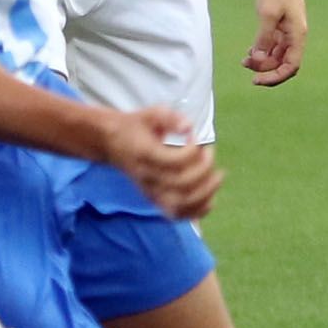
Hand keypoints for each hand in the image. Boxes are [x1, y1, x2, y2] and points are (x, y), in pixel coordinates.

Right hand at [103, 107, 222, 219]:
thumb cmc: (135, 126)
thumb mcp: (150, 113)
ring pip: (182, 204)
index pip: (175, 162)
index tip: (194, 137)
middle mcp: (148, 177)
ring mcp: (151, 191)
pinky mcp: (155, 200)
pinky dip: (197, 211)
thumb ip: (170, 117)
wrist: (111, 143)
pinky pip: (178, 214)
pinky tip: (210, 198)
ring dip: (206, 192)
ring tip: (216, 176)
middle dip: (204, 169)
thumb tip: (189, 127)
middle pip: (183, 184)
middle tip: (208, 152)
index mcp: (146, 155)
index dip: (193, 151)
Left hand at [245, 0, 305, 85]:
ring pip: (277, 55)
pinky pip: (274, 45)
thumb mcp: (267, 14)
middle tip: (245, 65)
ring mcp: (289, 31)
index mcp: (297, 36)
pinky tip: (249, 51)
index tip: (256, 79)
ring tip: (244, 60)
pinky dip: (263, 50)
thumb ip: (263, 39)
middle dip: (265, 68)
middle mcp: (295, 36)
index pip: (290, 67)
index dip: (274, 77)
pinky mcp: (282, 25)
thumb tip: (257, 60)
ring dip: (262, 60)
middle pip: (283, 63)